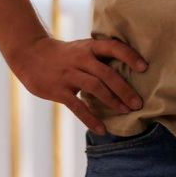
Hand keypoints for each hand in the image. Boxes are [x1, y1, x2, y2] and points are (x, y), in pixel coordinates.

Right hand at [8, 35, 147, 133]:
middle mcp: (81, 59)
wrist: (30, 54)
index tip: (145, 68)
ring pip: (95, 87)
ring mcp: (69, 75)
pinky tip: (102, 129)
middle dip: (124, 89)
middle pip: (107, 73)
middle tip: (139, 103)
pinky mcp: (59, 90)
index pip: (114, 47)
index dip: (130, 56)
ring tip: (126, 111)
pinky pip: (77, 106)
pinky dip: (90, 118)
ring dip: (112, 101)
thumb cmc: (65, 54)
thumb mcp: (83, 47)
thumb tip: (129, 69)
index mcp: (90, 46)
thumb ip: (101, 57)